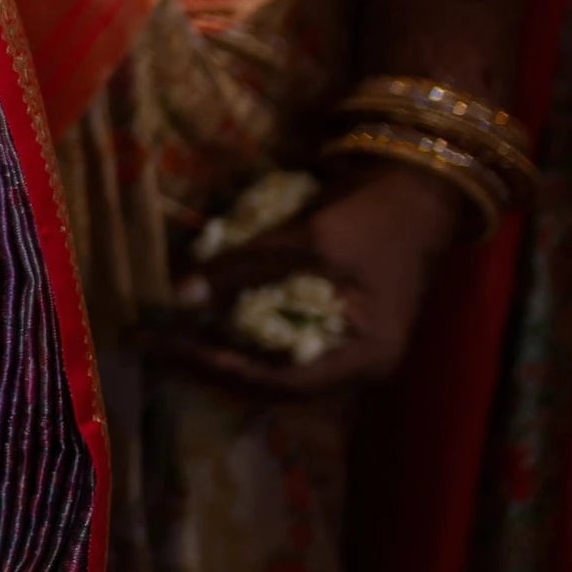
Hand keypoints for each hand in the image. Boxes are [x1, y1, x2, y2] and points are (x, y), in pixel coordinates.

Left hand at [157, 164, 464, 394]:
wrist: (417, 188)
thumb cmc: (374, 217)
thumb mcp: (311, 239)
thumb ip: (248, 268)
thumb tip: (181, 294)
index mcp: (363, 359)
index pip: (281, 383)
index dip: (221, 368)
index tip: (171, 347)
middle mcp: (354, 366)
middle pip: (272, 382)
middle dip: (211, 365)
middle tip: (154, 345)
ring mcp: (344, 346)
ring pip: (271, 364)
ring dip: (221, 350)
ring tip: (168, 336)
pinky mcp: (331, 321)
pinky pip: (278, 339)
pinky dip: (240, 331)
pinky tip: (203, 319)